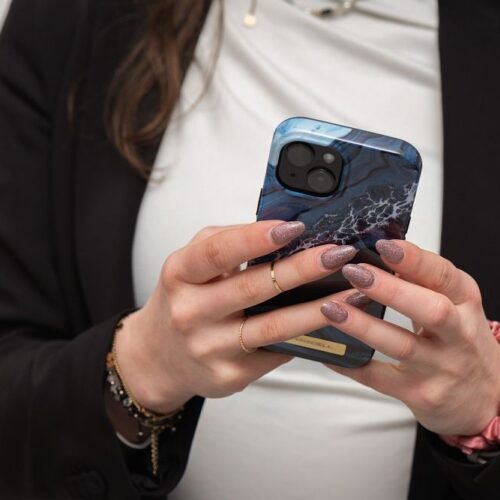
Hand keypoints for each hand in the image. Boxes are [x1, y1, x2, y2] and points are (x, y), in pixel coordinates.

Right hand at [116, 220, 357, 412]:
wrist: (160, 356)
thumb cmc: (184, 299)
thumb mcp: (191, 263)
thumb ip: (228, 242)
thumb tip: (284, 231)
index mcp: (180, 274)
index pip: (218, 252)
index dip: (256, 238)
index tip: (295, 227)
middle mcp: (190, 313)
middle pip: (253, 288)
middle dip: (302, 269)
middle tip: (340, 254)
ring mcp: (209, 348)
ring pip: (273, 326)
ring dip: (318, 308)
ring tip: (354, 292)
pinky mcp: (229, 376)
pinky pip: (276, 351)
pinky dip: (306, 335)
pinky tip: (331, 322)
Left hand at [321, 240, 499, 435]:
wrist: (484, 397)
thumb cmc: (460, 341)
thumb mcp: (453, 304)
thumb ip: (421, 280)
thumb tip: (378, 252)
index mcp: (465, 303)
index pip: (444, 276)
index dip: (414, 259)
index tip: (384, 245)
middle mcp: (458, 335)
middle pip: (430, 310)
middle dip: (390, 289)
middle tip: (354, 272)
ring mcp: (440, 368)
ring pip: (402, 345)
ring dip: (364, 325)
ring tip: (332, 308)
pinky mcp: (420, 394)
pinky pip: (380, 379)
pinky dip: (351, 364)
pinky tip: (329, 352)